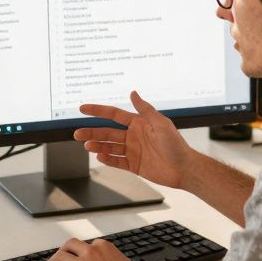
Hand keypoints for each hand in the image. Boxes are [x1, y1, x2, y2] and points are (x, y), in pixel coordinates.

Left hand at [38, 238, 137, 260]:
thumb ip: (113, 257)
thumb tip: (111, 260)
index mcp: (103, 246)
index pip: (88, 244)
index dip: (83, 251)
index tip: (80, 255)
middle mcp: (90, 252)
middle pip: (70, 244)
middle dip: (64, 249)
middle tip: (61, 254)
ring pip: (60, 256)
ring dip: (53, 259)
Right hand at [73, 91, 194, 188]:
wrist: (184, 168)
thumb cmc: (176, 144)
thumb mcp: (160, 123)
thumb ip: (144, 109)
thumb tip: (133, 93)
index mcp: (138, 124)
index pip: (114, 115)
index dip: (98, 111)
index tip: (82, 108)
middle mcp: (133, 136)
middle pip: (107, 133)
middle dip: (92, 133)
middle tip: (77, 133)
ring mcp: (132, 151)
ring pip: (109, 147)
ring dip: (97, 146)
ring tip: (87, 146)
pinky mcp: (134, 165)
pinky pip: (117, 162)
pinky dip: (108, 159)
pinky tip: (100, 157)